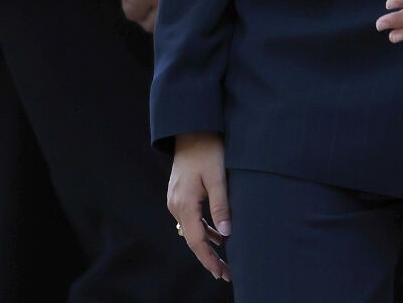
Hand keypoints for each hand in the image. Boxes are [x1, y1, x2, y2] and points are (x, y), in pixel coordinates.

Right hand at [166, 131, 231, 281]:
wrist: (191, 129)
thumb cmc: (208, 149)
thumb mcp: (218, 177)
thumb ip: (221, 205)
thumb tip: (226, 233)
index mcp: (184, 203)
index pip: (196, 240)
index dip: (209, 259)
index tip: (221, 273)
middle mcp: (176, 205)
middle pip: (193, 239)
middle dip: (209, 257)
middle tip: (226, 273)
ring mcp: (176, 200)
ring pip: (192, 230)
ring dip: (207, 245)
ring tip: (224, 260)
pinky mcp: (180, 195)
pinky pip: (192, 219)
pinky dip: (204, 229)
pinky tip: (217, 235)